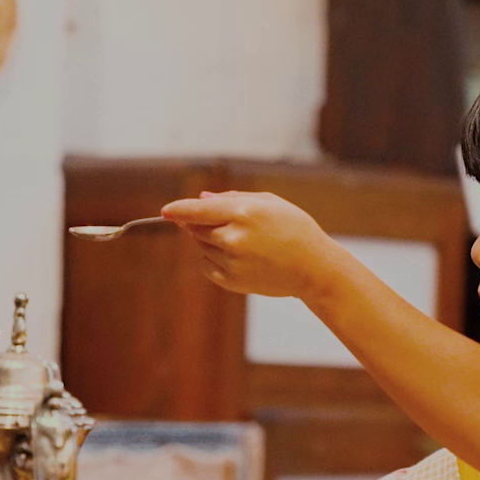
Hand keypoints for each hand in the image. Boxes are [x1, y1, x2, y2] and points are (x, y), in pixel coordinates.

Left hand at [160, 191, 342, 299]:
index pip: (196, 210)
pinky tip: (236, 256)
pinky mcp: (232, 281)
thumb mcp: (269, 202)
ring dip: (210, 240)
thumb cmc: (294, 228)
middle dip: (198, 223)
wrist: (313, 267)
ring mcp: (231, 261)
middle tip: (221, 222)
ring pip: (201, 246)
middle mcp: (233, 237)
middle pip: (195, 228)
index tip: (165, 211)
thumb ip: (232, 197)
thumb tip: (201, 199)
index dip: (178, 210)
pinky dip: (213, 259)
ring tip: (241, 240)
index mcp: (243, 212)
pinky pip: (206, 266)